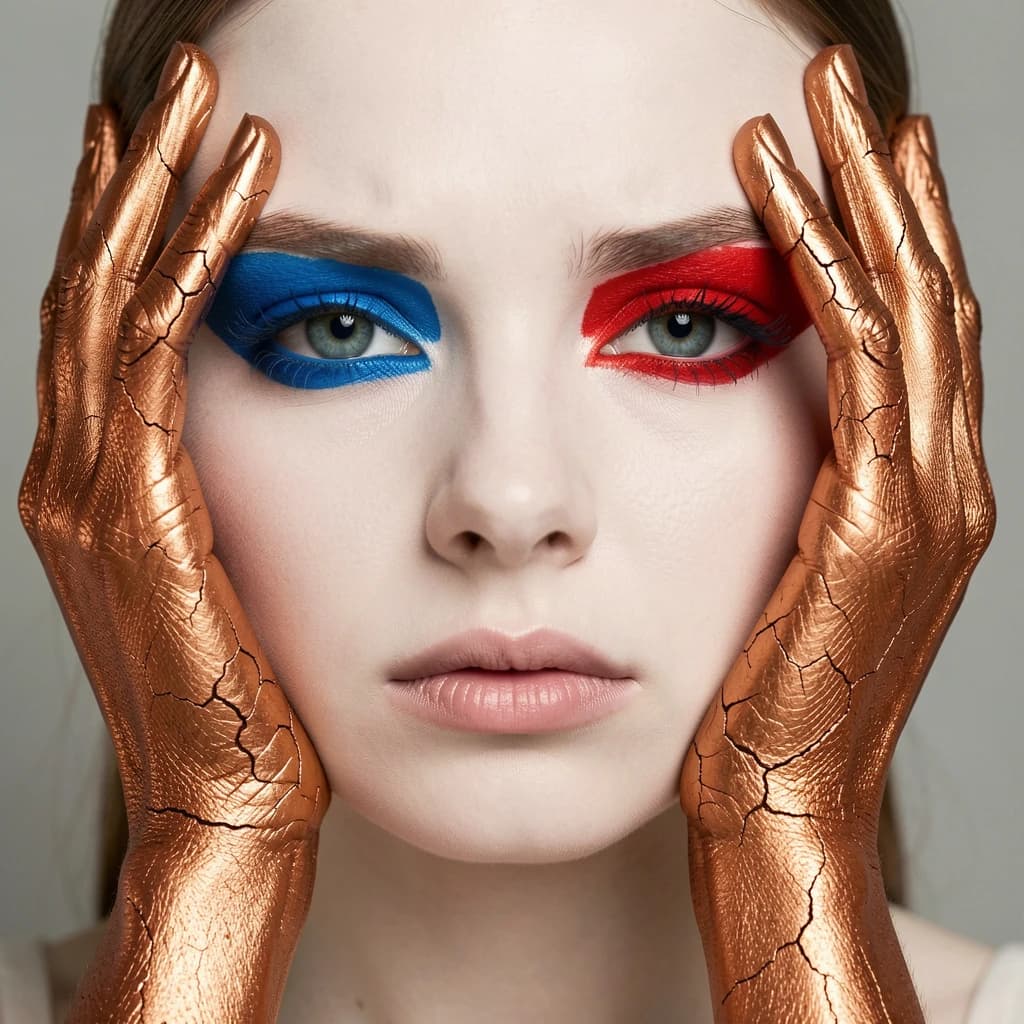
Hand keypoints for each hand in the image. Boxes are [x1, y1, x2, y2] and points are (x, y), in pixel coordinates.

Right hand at [18, 42, 327, 1018]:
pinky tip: (241, 190)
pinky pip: (160, 348)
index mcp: (104, 485)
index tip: (173, 148)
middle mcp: (73, 468)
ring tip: (202, 96)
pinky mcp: (132, 505)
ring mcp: (88, 483)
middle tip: (178, 79)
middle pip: (96, 280)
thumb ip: (231, 506)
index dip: (134, 224)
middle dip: (136, 173)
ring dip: (160, 186)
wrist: (232, 799)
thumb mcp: (237, 584)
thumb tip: (275, 454)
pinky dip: (196, 261)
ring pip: (114, 291)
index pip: (110, 319)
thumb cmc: (257, 701)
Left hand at [678, 45, 993, 1019]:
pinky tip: (786, 200)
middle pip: (923, 288)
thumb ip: (796, 500)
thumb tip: (760, 436)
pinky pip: (854, 366)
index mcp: (917, 491)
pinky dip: (823, 274)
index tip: (844, 146)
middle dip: (883, 175)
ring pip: (905, 304)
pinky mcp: (880, 523)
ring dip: (861, 193)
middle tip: (839, 79)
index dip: (885, 226)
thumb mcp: (783, 582)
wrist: (776, 806)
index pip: (907, 325)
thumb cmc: (761, 702)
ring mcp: (927, 498)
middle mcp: (944, 479)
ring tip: (818, 99)